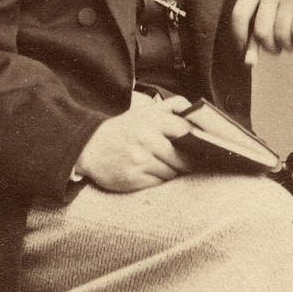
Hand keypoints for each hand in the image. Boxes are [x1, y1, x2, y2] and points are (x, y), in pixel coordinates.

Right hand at [76, 95, 192, 191]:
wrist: (89, 146)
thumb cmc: (123, 129)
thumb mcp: (145, 112)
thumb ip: (172, 108)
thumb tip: (199, 113)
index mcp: (152, 120)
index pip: (187, 132)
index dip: (199, 141)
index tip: (203, 147)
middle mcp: (146, 139)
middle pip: (183, 158)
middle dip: (188, 162)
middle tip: (186, 161)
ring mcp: (139, 159)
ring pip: (172, 172)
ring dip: (172, 171)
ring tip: (161, 164)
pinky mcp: (133, 177)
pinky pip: (159, 183)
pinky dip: (159, 179)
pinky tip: (149, 172)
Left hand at [231, 0, 292, 61]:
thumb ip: (259, 10)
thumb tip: (251, 52)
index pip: (239, 15)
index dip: (239, 37)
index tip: (245, 50)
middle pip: (261, 31)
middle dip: (267, 48)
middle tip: (274, 51)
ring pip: (281, 33)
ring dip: (284, 46)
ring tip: (288, 47)